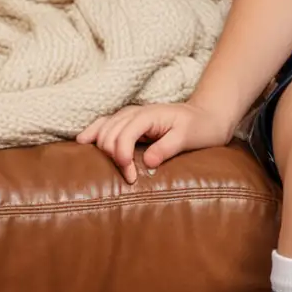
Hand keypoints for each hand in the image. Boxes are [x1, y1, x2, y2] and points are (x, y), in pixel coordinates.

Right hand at [75, 100, 235, 183]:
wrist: (207, 115)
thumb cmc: (200, 127)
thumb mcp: (187, 138)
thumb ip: (166, 148)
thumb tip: (147, 163)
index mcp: (148, 116)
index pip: (123, 136)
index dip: (122, 158)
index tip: (131, 179)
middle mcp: (135, 112)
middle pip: (109, 134)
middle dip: (113, 157)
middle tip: (127, 179)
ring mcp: (130, 115)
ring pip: (103, 129)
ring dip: (102, 148)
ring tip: (110, 169)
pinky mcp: (129, 121)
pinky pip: (105, 124)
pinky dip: (94, 133)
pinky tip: (83, 142)